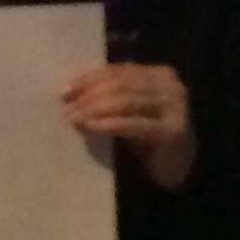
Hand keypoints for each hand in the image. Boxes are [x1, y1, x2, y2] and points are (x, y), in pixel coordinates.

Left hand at [61, 61, 197, 190]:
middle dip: (90, 95)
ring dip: (96, 109)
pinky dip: (111, 124)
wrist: (176, 168)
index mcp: (159, 74)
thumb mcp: (127, 112)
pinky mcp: (174, 131)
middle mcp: (171, 86)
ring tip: (75, 118)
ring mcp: (176, 107)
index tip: (63, 90)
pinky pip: (135, 124)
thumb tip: (67, 93)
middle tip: (67, 107)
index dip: (88, 79)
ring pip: (126, 101)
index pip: (117, 71)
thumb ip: (107, 98)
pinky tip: (92, 127)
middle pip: (121, 84)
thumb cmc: (147, 138)